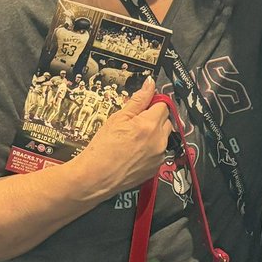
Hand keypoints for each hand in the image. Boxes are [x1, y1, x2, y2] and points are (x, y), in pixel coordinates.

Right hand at [73, 79, 170, 199]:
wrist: (95, 177)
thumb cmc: (103, 146)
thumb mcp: (118, 118)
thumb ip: (138, 100)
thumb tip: (150, 83)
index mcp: (150, 125)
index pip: (163, 105)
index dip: (152, 104)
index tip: (141, 109)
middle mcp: (159, 140)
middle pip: (166, 121)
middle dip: (154, 119)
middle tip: (135, 124)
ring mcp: (159, 156)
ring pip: (164, 137)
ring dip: (154, 134)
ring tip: (133, 140)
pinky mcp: (156, 169)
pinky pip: (159, 152)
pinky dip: (151, 149)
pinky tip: (135, 153)